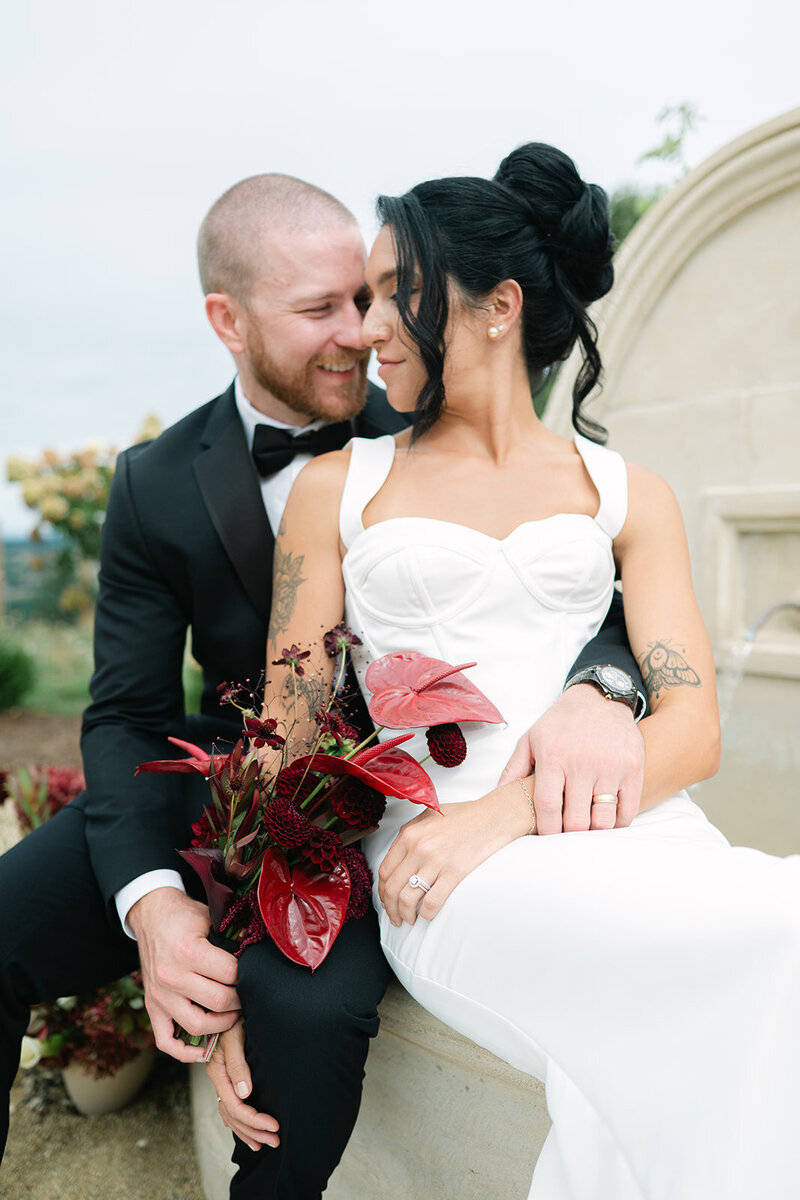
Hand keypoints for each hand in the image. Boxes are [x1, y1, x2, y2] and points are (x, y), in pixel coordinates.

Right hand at [128, 887, 240, 1061]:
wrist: (150, 913)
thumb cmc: (184, 916)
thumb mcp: (210, 918)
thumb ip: (232, 938)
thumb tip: (259, 956)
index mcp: (188, 951)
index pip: (230, 974)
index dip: (247, 976)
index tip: (254, 975)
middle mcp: (171, 976)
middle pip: (218, 1002)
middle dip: (239, 1000)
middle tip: (248, 995)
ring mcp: (160, 995)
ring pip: (197, 1026)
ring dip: (222, 1024)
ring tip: (233, 1013)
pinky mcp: (152, 1006)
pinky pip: (166, 1041)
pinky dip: (186, 1052)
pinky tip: (204, 1048)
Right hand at [206, 1019, 279, 1151]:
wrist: (234, 1002)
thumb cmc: (237, 1014)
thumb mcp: (236, 1034)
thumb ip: (238, 1063)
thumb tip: (244, 1094)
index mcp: (218, 1070)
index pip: (235, 1106)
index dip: (255, 1120)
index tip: (275, 1126)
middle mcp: (218, 1078)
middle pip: (233, 1115)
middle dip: (255, 1131)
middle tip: (277, 1140)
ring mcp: (221, 1079)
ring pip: (230, 1116)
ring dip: (248, 1132)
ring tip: (266, 1143)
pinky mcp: (227, 1077)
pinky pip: (229, 1108)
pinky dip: (239, 1124)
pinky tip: (248, 1131)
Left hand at [378, 783, 531, 926]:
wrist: (495, 816)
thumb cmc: (464, 816)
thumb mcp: (429, 816)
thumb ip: (411, 833)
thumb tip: (398, 856)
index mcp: (409, 834)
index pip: (385, 870)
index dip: (382, 891)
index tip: (387, 901)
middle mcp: (418, 847)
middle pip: (392, 888)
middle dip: (391, 909)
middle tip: (396, 918)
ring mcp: (436, 860)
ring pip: (408, 898)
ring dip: (406, 915)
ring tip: (411, 919)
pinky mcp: (455, 872)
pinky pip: (432, 902)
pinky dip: (426, 914)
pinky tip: (428, 914)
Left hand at [498, 684, 643, 834]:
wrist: (600, 698)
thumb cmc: (562, 722)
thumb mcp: (531, 738)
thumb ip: (514, 768)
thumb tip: (499, 795)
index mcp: (554, 756)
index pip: (547, 806)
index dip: (546, 829)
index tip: (547, 836)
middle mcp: (583, 763)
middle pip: (576, 820)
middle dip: (569, 835)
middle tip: (566, 834)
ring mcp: (611, 767)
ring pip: (603, 820)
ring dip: (593, 831)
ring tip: (586, 826)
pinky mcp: (633, 769)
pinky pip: (628, 811)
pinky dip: (617, 823)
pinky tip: (607, 818)